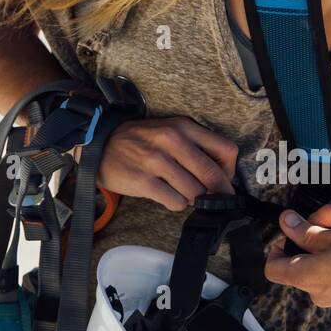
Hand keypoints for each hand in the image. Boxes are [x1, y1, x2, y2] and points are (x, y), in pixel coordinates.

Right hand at [97, 116, 237, 210]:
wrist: (100, 144)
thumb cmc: (141, 140)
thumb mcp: (170, 130)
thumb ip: (196, 146)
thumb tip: (223, 176)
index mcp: (184, 126)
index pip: (226, 151)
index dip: (229, 170)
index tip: (223, 179)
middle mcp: (172, 140)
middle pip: (213, 175)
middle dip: (218, 192)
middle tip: (215, 199)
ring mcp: (156, 161)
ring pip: (195, 192)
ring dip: (192, 198)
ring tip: (181, 191)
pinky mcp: (143, 181)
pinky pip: (176, 202)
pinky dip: (176, 203)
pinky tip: (167, 194)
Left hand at [264, 206, 330, 308]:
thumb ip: (306, 231)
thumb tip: (286, 223)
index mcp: (307, 277)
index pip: (273, 269)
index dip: (276, 248)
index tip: (289, 233)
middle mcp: (319, 293)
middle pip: (301, 262)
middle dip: (311, 235)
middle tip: (328, 215)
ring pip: (321, 268)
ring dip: (328, 245)